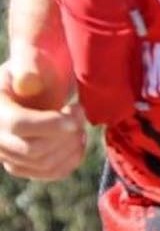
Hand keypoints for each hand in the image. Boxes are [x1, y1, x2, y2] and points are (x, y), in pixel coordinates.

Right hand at [0, 44, 86, 179]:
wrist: (32, 84)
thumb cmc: (33, 66)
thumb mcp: (28, 57)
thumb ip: (28, 64)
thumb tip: (28, 82)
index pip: (19, 125)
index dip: (51, 123)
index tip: (76, 111)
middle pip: (33, 150)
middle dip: (66, 134)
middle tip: (80, 113)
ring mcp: (7, 155)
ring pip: (44, 164)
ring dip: (72, 146)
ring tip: (79, 125)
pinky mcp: (22, 165)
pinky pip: (49, 173)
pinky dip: (71, 161)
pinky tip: (79, 141)